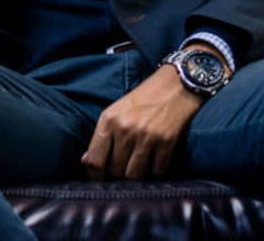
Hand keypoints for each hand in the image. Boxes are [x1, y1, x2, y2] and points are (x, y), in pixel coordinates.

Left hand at [81, 64, 202, 179]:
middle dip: (118, 173)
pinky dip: (156, 170)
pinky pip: (157, 172)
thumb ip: (103, 136)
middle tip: (124, 165)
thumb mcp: (116, 111)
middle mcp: (125, 129)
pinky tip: (156, 159)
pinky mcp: (166, 143)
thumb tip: (88, 162)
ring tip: (139, 163)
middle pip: (115, 171)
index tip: (100, 178)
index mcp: (108, 120)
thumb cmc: (143, 99)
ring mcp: (146, 137)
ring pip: (134, 176)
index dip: (95, 175)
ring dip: (137, 174)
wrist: (175, 85)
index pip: (94, 160)